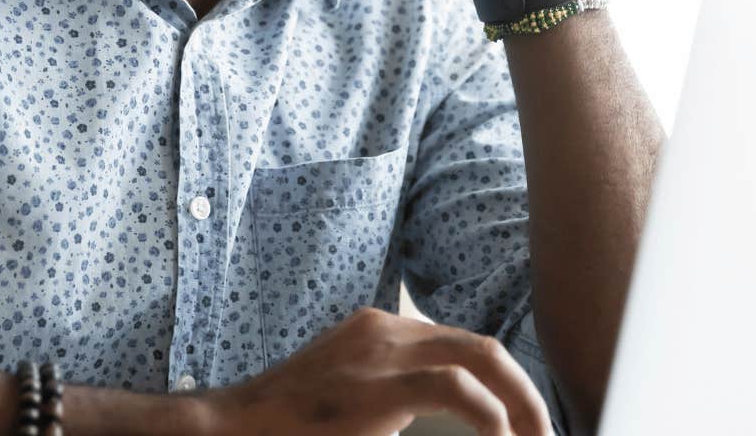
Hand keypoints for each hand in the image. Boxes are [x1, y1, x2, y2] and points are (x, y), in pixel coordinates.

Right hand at [194, 306, 552, 435]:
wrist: (230, 428)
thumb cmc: (287, 426)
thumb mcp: (352, 403)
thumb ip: (394, 400)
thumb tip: (453, 422)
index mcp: (382, 332)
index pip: (462, 346)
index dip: (504, 384)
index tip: (523, 425)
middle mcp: (385, 329)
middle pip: (482, 346)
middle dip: (526, 393)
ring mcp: (379, 353)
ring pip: (481, 357)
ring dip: (521, 404)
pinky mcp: (375, 387)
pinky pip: (454, 388)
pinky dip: (491, 413)